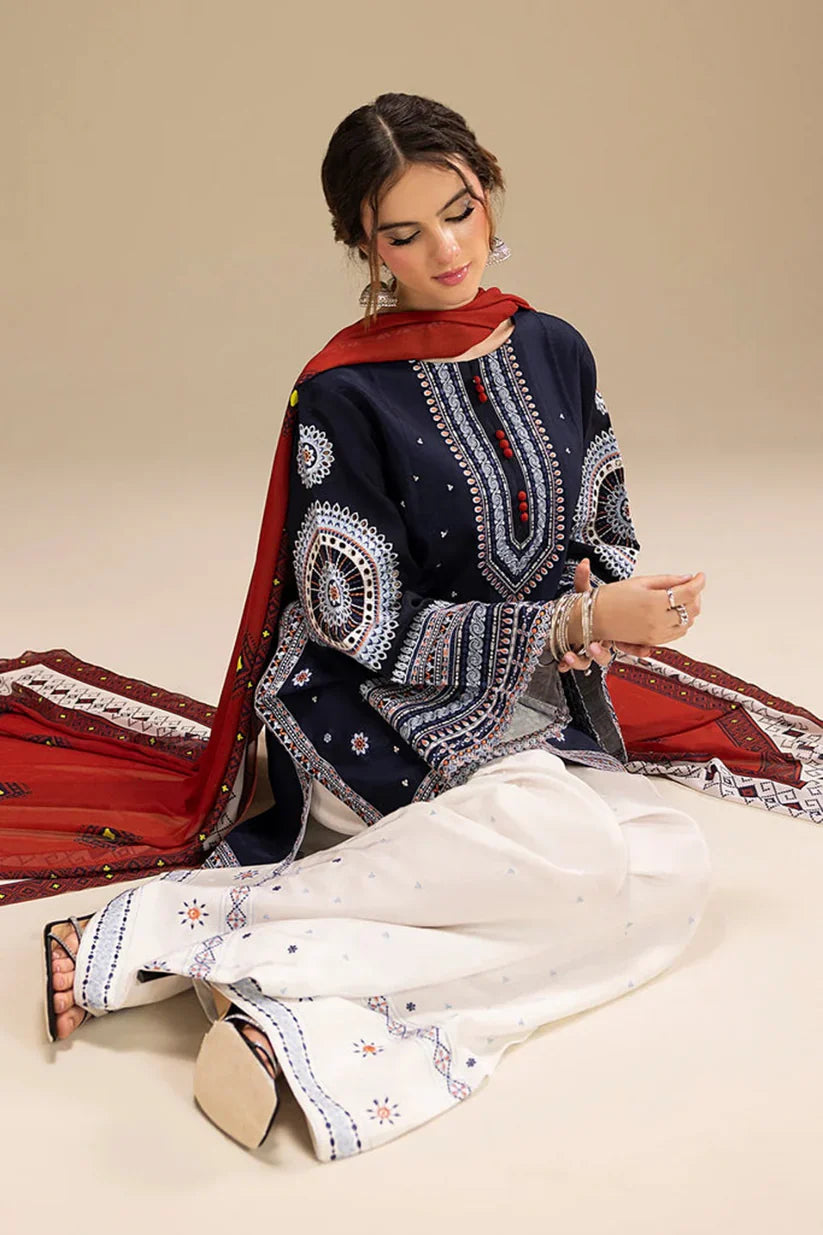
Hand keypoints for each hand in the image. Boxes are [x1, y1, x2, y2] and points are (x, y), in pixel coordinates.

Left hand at [557, 559, 633, 673]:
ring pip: (587, 662)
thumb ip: (583, 580)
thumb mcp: (586, 593)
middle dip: (600, 654)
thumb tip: (583, 564)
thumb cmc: (584, 606)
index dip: (636, 649)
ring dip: (579, 661)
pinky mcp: (572, 653)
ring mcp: (586, 649)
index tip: (642, 649)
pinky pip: (571, 664)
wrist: (569, 613)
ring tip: (570, 656)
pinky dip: (567, 665)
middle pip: (605, 655)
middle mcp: (600, 642)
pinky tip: (562, 664)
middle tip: (594, 647)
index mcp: (611, 629)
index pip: (628, 643)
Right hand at [557, 559, 704, 672]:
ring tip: (682, 598)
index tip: (700, 576)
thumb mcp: (640, 581)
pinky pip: (677, 634)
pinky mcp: (653, 641)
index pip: (689, 591)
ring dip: (690, 610)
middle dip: (696, 595)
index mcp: (655, 602)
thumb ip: (667, 580)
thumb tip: (687, 578)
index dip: (699, 582)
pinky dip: (682, 622)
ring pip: (688, 623)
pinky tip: (674, 612)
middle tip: (690, 585)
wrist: (593, 618)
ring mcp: (656, 633)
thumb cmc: (611, 597)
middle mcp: (658, 620)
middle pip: (692, 608)